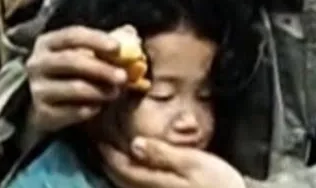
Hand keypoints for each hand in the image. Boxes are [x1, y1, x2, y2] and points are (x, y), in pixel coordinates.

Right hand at [23, 26, 131, 134]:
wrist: (45, 105)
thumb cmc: (70, 73)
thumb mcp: (83, 54)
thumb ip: (105, 44)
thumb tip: (130, 33)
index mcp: (47, 43)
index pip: (72, 35)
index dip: (96, 40)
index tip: (118, 48)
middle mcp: (37, 64)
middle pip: (71, 61)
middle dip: (101, 68)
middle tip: (123, 76)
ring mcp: (37, 89)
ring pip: (73, 88)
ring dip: (99, 90)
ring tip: (115, 93)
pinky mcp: (42, 113)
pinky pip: (70, 112)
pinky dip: (88, 109)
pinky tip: (98, 108)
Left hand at [101, 138, 246, 187]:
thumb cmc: (218, 184)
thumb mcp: (194, 164)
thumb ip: (162, 154)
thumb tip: (135, 144)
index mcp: (153, 183)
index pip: (120, 166)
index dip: (107, 150)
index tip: (97, 132)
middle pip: (118, 176)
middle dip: (107, 157)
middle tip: (98, 137)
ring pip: (125, 182)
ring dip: (116, 166)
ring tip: (110, 147)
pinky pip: (136, 185)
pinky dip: (129, 173)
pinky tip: (132, 163)